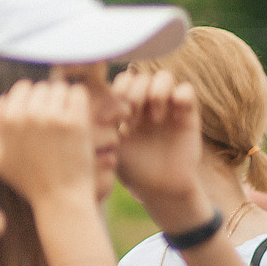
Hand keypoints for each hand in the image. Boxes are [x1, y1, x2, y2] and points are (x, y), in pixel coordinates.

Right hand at [0, 78, 95, 204]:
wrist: (60, 197)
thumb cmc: (31, 180)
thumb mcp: (2, 156)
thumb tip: (2, 107)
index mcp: (4, 120)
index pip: (19, 91)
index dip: (32, 102)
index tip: (42, 118)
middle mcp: (23, 115)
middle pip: (39, 87)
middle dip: (48, 100)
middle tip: (58, 120)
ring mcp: (49, 117)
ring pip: (58, 88)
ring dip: (65, 99)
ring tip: (68, 118)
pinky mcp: (73, 121)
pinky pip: (77, 92)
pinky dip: (79, 100)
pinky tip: (80, 115)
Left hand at [111, 69, 210, 231]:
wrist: (162, 189)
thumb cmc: (132, 171)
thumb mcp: (107, 145)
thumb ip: (95, 124)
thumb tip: (77, 102)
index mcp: (127, 108)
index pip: (122, 81)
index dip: (118, 90)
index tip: (116, 116)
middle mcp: (147, 104)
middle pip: (140, 76)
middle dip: (135, 91)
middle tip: (132, 114)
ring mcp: (169, 108)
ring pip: (164, 76)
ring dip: (156, 91)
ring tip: (154, 116)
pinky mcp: (189, 115)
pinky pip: (186, 90)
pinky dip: (181, 94)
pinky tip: (173, 116)